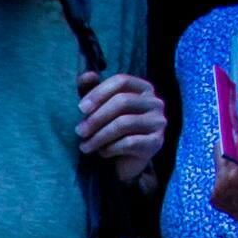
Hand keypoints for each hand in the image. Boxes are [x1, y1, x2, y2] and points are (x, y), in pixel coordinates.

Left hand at [77, 70, 170, 187]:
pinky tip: (102, 153)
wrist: (125, 162)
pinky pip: (129, 143)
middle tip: (79, 131)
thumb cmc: (111, 131)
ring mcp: (158, 122)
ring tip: (84, 146)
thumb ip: (92, 90)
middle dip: (96, 117)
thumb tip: (87, 74)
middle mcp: (155, 102)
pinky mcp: (156, 143)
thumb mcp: (100, 108)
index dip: (99, 92)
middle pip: (122, 101)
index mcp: (143, 88)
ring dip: (99, 136)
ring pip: (124, 123)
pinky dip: (110, 148)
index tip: (80, 108)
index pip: (121, 81)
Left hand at [207, 97, 237, 236]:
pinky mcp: (218, 202)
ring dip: (231, 161)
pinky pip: (221, 181)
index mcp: (233, 177)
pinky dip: (230, 174)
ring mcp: (217, 196)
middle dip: (231, 147)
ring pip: (220, 169)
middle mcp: (219, 186)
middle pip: (220, 157)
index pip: (225, 147)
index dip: (232, 135)